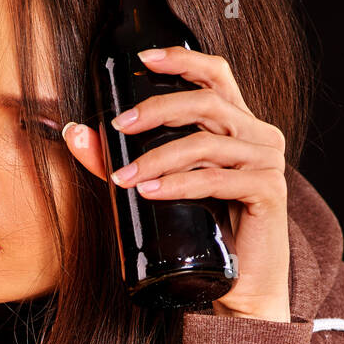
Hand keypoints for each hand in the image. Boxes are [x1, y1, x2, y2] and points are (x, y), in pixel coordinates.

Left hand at [63, 45, 290, 320]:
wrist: (244, 284)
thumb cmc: (207, 232)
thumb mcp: (164, 187)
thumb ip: (124, 159)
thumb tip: (75, 133)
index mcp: (239, 125)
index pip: (216, 75)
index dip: (182, 60)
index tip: (143, 59)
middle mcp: (259, 135)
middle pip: (207, 103)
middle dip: (157, 110)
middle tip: (119, 126)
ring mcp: (267, 162)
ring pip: (206, 144)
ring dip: (159, 157)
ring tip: (126, 176)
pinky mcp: (268, 191)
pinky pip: (217, 180)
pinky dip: (180, 184)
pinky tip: (153, 191)